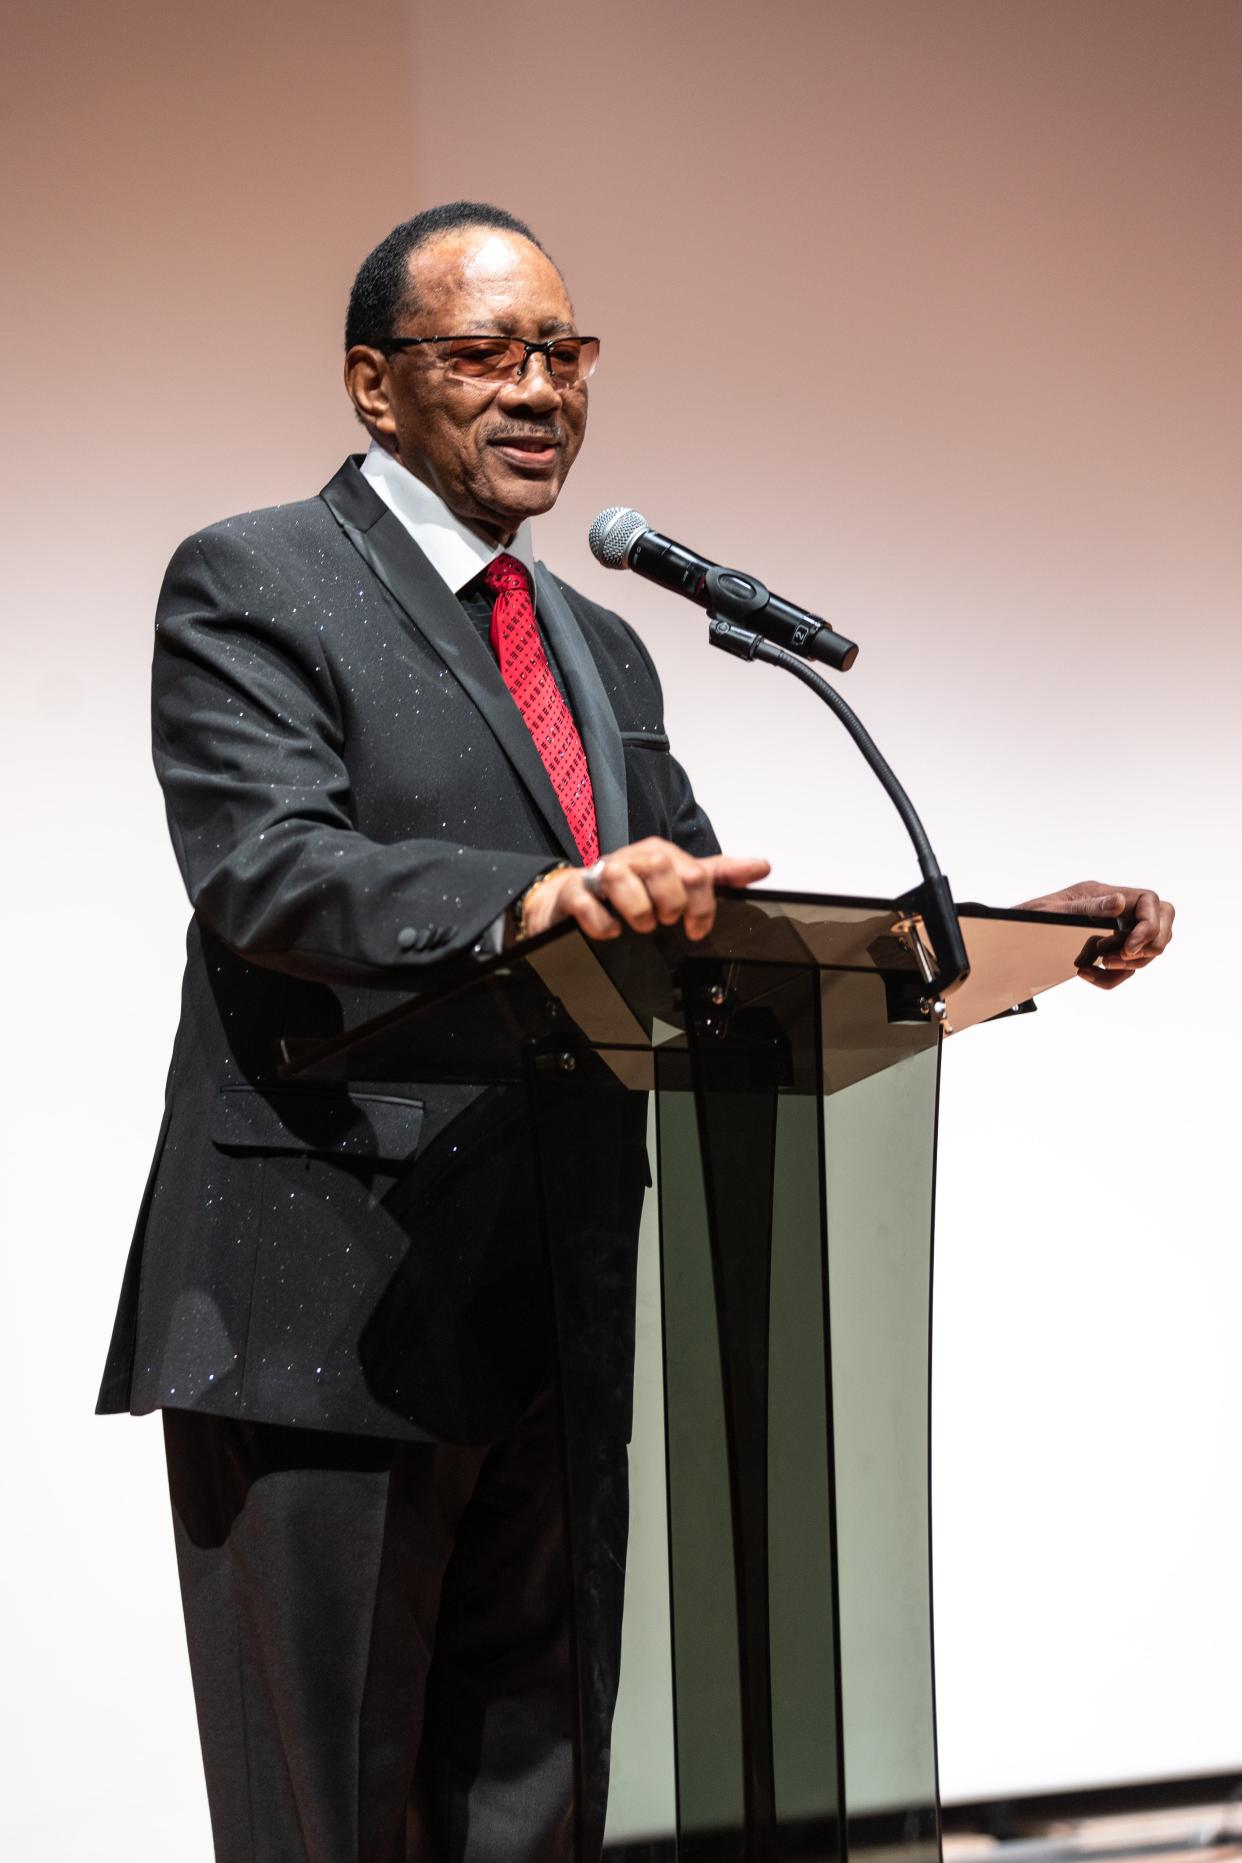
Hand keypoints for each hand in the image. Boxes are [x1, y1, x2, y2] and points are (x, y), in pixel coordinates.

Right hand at [519, 838, 770, 942]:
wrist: (570, 897)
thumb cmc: (630, 889)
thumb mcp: (677, 880)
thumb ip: (718, 875)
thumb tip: (761, 866)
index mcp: (660, 855)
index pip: (695, 871)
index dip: (703, 905)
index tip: (698, 928)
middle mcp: (631, 859)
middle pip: (661, 866)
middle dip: (670, 902)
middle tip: (667, 922)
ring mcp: (599, 875)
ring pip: (622, 877)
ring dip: (638, 910)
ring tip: (641, 926)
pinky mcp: (573, 894)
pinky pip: (587, 904)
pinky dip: (603, 924)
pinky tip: (611, 932)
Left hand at [1018, 880, 1175, 988]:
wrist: (1011, 939)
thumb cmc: (1029, 917)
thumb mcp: (1054, 911)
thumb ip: (1088, 908)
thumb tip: (1119, 901)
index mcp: (1105, 894)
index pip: (1150, 902)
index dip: (1150, 926)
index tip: (1129, 949)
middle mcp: (1115, 911)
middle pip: (1161, 923)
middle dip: (1148, 946)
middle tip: (1118, 958)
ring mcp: (1113, 931)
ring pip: (1146, 950)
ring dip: (1128, 965)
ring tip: (1097, 964)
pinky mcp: (1106, 951)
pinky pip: (1124, 968)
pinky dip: (1110, 977)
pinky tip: (1085, 973)